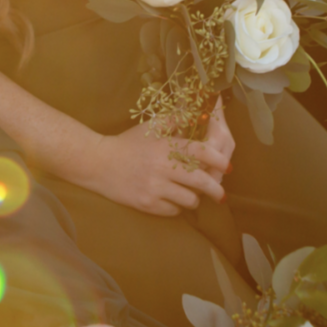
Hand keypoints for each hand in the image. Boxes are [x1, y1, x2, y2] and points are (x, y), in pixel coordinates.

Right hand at [83, 101, 232, 216]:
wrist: (99, 163)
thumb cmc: (128, 143)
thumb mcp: (151, 126)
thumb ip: (175, 120)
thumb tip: (200, 116)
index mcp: (166, 146)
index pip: (201, 152)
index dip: (219, 160)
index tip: (227, 166)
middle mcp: (162, 167)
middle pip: (201, 181)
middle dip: (216, 189)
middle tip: (221, 194)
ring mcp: (155, 188)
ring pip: (189, 200)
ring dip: (194, 198)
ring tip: (191, 195)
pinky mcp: (147, 204)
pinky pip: (174, 211)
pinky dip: (176, 207)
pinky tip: (172, 199)